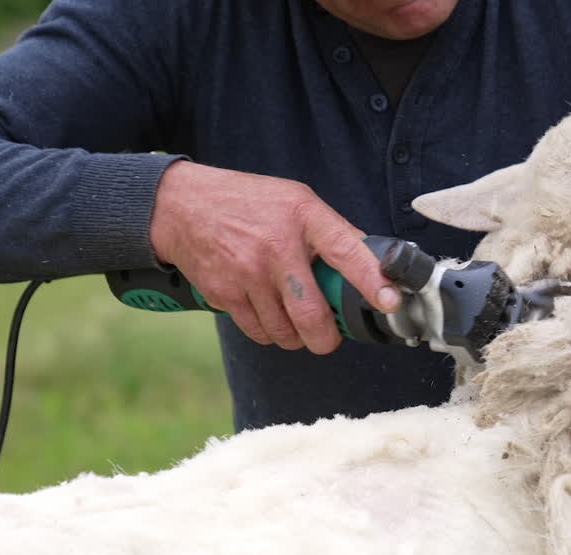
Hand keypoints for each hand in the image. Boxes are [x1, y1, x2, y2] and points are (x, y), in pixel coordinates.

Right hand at [148, 161, 401, 352]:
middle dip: (327, 339)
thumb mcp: (296, 200)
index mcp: (303, 218)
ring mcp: (248, 274)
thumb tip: (373, 262)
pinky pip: (259, 333)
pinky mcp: (225, 294)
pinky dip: (270, 333)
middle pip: (312, 316)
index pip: (346, 252)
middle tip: (330, 335)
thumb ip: (334, 231)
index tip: (391, 301)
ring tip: (295, 320)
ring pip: (286, 333)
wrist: (179, 206)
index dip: (372, 281)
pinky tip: (269, 313)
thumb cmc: (247, 203)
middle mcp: (276, 248)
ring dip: (297, 337)